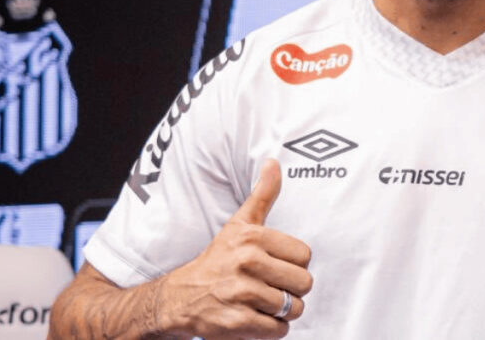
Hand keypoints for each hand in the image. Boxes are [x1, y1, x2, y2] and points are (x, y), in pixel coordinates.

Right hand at [158, 159, 312, 338]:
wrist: (180, 297)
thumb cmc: (217, 260)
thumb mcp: (238, 223)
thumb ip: (262, 194)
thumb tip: (273, 162)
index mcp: (252, 237)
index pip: (304, 255)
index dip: (294, 264)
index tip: (277, 265)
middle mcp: (247, 263)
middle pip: (303, 283)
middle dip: (293, 289)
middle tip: (273, 286)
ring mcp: (242, 294)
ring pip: (294, 308)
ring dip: (284, 311)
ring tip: (264, 302)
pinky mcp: (238, 322)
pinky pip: (279, 330)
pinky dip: (273, 329)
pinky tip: (258, 318)